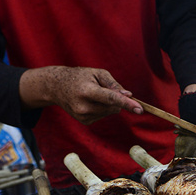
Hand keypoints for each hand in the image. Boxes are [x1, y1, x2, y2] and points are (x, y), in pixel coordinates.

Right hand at [19, 66, 141, 124]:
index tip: (140, 109)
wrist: (55, 87)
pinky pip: (104, 115)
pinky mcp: (85, 121)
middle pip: (113, 106)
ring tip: (93, 95)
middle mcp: (84, 106)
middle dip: (117, 99)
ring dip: (109, 104)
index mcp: (87, 91)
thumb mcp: (96, 73)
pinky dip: (103, 109)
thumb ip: (113, 83)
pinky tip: (90, 102)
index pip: (110, 98)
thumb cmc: (80, 77)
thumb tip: (128, 95)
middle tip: (103, 89)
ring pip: (111, 112)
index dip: (126, 103)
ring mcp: (83, 116)